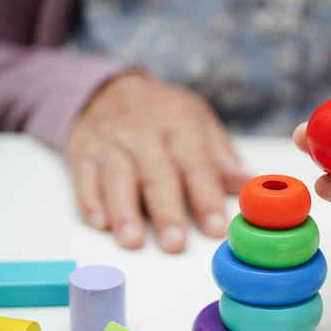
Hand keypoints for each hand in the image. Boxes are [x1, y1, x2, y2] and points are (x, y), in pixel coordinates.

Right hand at [65, 71, 249, 252]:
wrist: (109, 87)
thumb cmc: (164, 113)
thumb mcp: (199, 122)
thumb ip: (221, 157)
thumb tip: (248, 185)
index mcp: (180, 124)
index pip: (197, 163)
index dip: (206, 197)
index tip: (215, 228)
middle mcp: (144, 132)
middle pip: (157, 174)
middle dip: (166, 211)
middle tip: (175, 243)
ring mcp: (111, 142)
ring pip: (118, 177)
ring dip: (125, 211)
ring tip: (133, 241)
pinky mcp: (83, 152)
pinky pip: (84, 177)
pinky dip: (90, 200)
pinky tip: (99, 223)